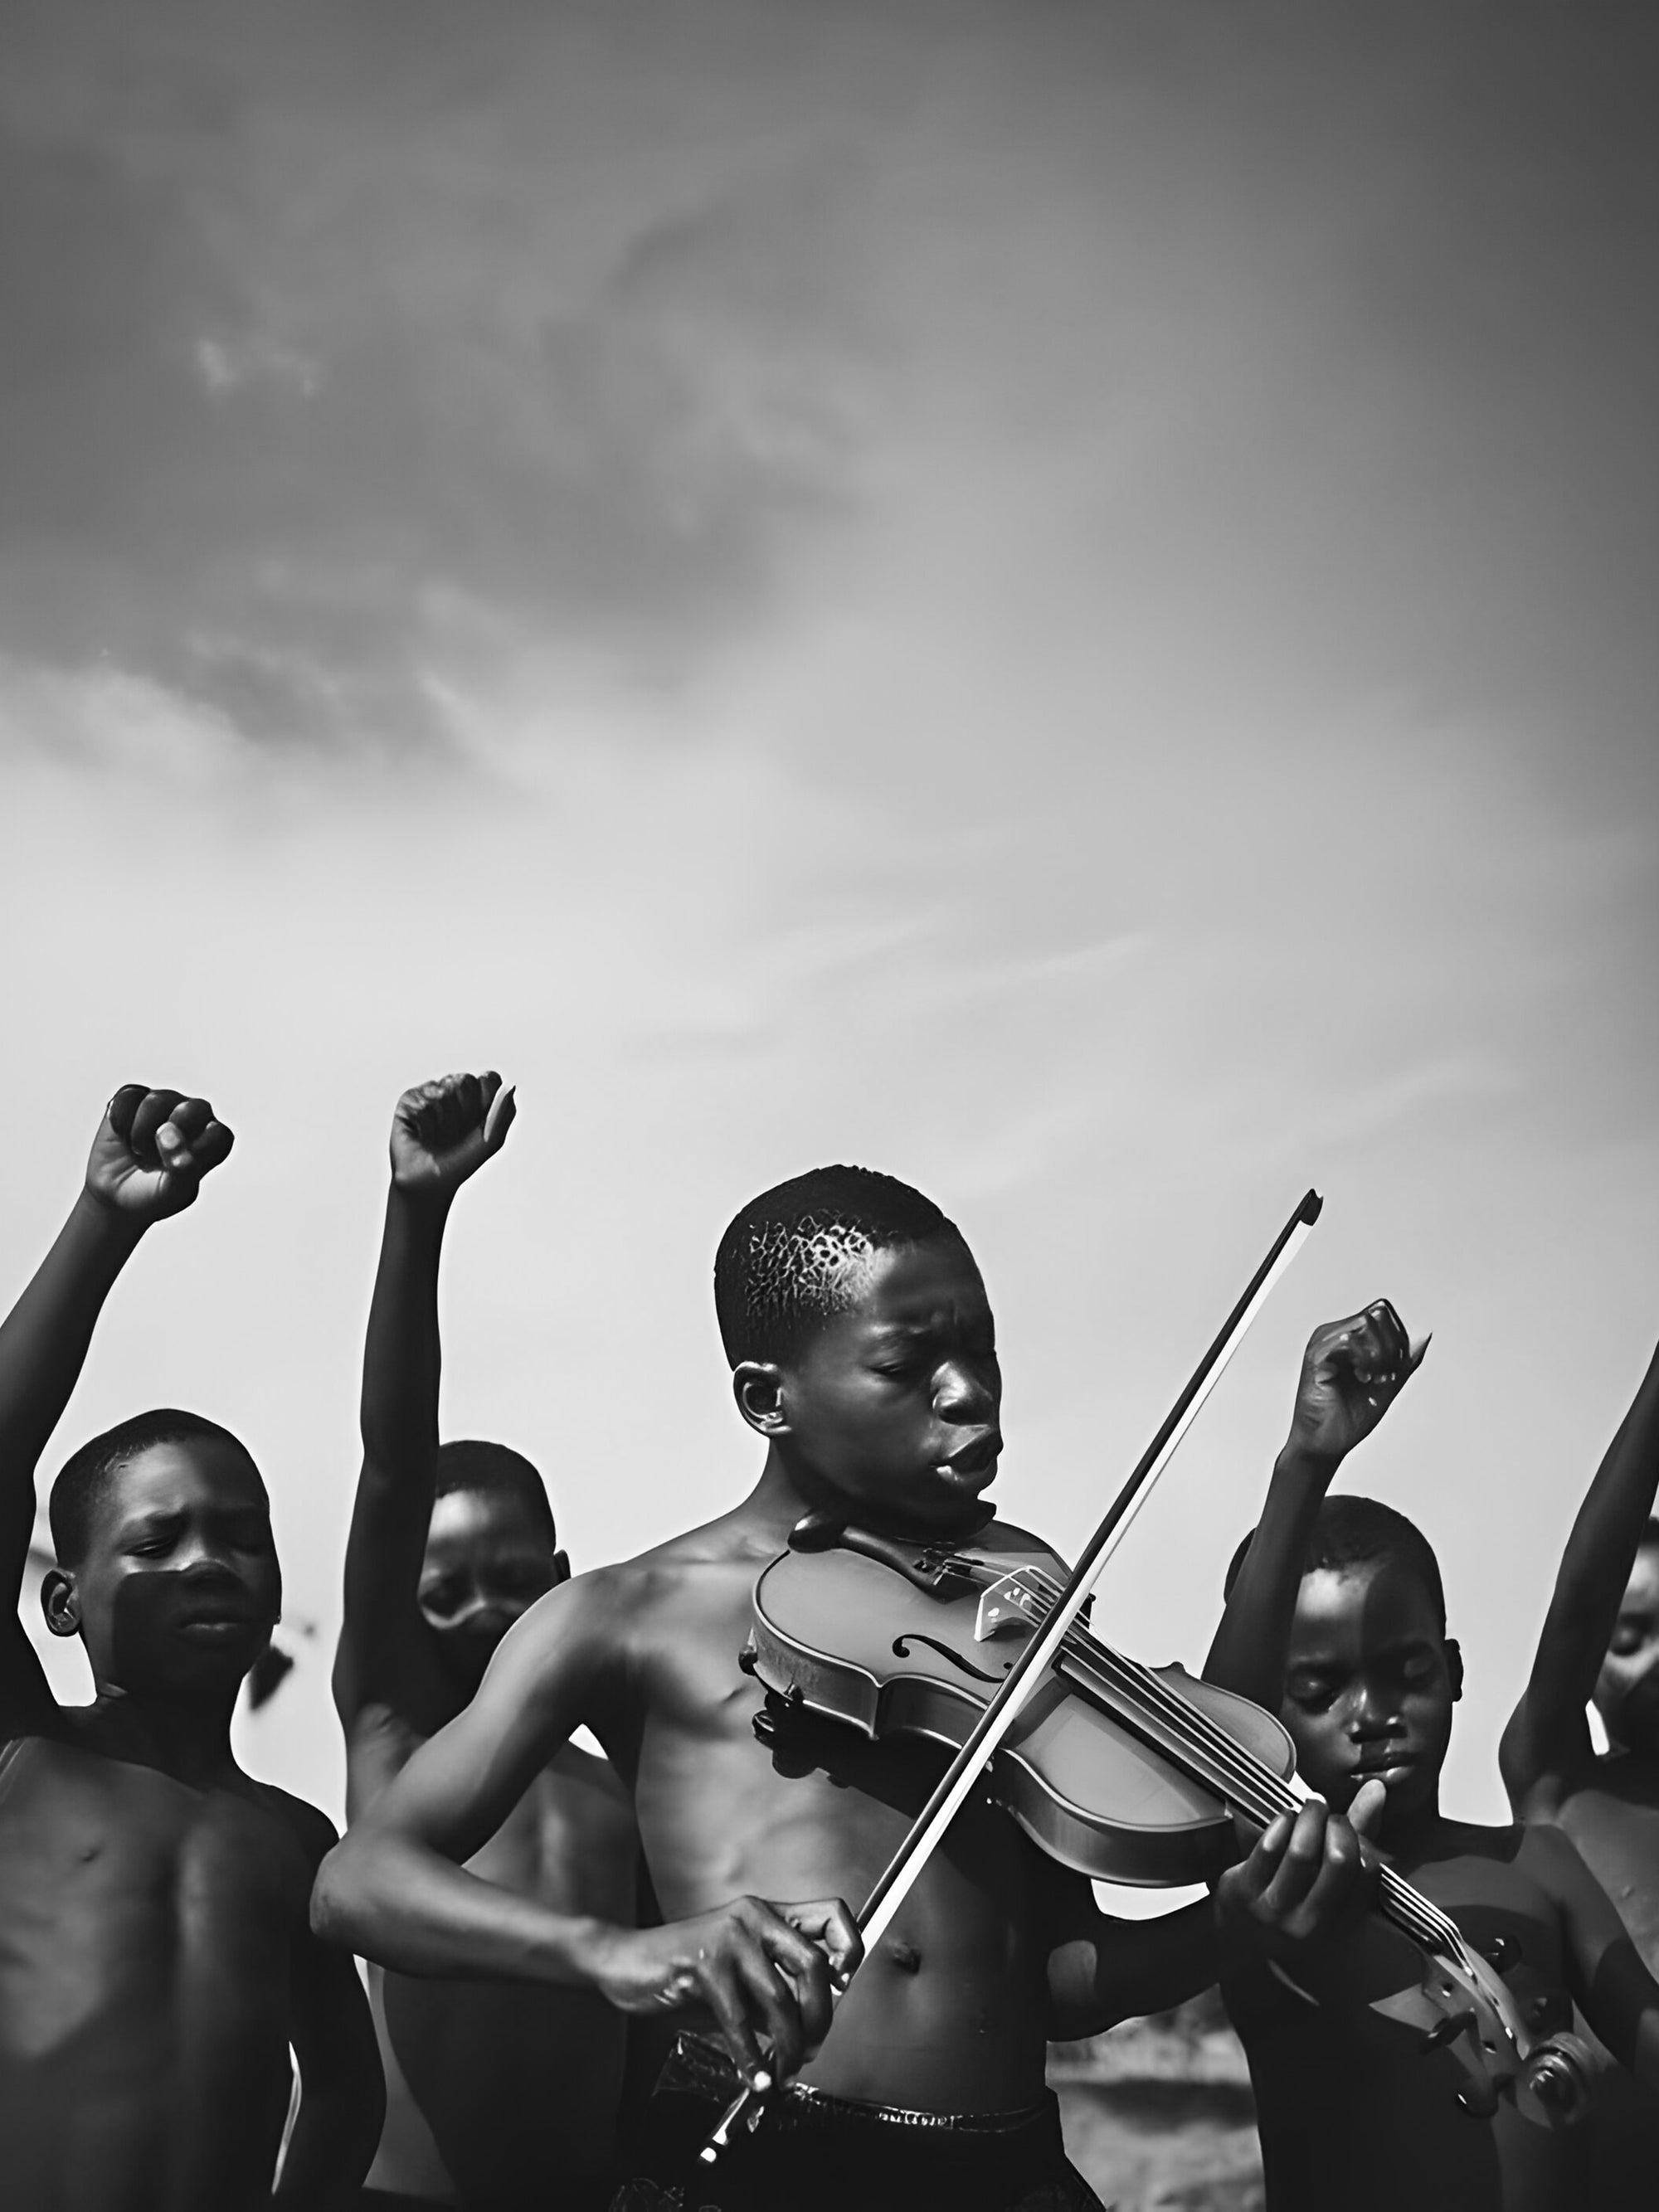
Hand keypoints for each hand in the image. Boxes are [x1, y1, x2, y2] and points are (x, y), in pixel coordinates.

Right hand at [85, 1087, 233, 1222]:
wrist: (116, 1195)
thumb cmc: (153, 1194)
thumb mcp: (172, 1193)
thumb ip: (181, 1169)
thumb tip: (170, 1135)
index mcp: (214, 1139)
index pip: (218, 1135)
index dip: (196, 1151)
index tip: (176, 1168)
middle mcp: (195, 1115)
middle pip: (192, 1110)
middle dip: (168, 1138)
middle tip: (153, 1158)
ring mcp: (166, 1101)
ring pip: (156, 1102)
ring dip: (140, 1135)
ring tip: (140, 1151)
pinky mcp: (135, 1095)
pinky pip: (128, 1099)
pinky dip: (120, 1124)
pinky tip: (123, 1137)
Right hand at [389, 1072, 515, 1200]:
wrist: (427, 1183)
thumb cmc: (461, 1163)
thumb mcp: (490, 1141)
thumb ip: (503, 1113)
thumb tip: (510, 1086)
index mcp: (476, 1097)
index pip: (489, 1078)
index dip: (487, 1097)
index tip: (481, 1120)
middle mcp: (453, 1091)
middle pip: (466, 1081)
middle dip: (466, 1110)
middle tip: (457, 1134)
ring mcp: (430, 1093)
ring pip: (445, 1089)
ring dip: (446, 1119)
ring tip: (439, 1136)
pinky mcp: (409, 1100)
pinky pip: (424, 1102)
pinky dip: (427, 1123)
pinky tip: (423, 1134)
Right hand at [588, 1895, 860, 2090]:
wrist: (625, 1962)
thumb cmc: (682, 1970)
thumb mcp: (737, 1979)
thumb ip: (771, 1997)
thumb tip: (807, 2032)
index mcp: (766, 1914)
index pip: (829, 1913)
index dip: (849, 1946)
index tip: (844, 1983)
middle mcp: (753, 1917)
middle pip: (813, 1963)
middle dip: (820, 2016)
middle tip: (812, 2046)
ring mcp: (728, 1937)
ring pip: (779, 1999)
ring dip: (788, 2046)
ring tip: (783, 2069)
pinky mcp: (704, 1963)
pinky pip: (740, 2020)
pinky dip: (752, 2057)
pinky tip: (754, 2074)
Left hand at [1215, 1782, 1382, 1956]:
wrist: (1241, 1940)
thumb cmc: (1294, 1904)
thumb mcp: (1328, 1884)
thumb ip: (1357, 1838)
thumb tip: (1376, 1788)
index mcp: (1340, 1925)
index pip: (1368, 1875)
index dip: (1363, 1842)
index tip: (1350, 1828)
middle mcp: (1311, 1924)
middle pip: (1339, 1861)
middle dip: (1339, 1825)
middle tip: (1332, 1816)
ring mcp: (1276, 1909)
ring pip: (1301, 1851)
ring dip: (1310, 1816)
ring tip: (1313, 1805)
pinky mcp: (1245, 1891)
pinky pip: (1269, 1848)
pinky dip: (1282, 1823)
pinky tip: (1287, 1817)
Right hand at [1284, 1301, 1428, 1467]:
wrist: (1326, 1444)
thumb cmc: (1350, 1417)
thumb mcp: (1388, 1385)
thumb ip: (1405, 1361)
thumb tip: (1426, 1336)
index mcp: (1349, 1336)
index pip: (1384, 1312)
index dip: (1399, 1338)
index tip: (1393, 1370)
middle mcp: (1334, 1333)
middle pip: (1379, 1312)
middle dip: (1392, 1345)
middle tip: (1384, 1374)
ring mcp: (1323, 1342)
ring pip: (1366, 1322)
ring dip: (1379, 1353)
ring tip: (1372, 1378)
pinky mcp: (1315, 1356)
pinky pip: (1347, 1340)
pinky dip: (1364, 1359)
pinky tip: (1361, 1378)